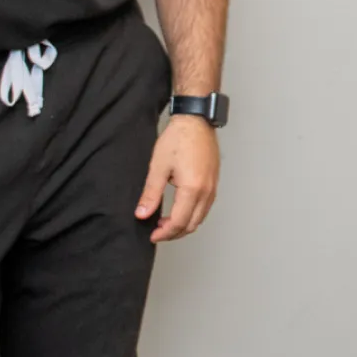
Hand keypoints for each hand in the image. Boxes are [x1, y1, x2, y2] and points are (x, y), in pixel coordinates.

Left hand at [135, 114, 219, 240]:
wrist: (196, 120)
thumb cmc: (178, 139)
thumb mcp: (158, 166)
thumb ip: (151, 193)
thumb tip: (142, 213)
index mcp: (192, 189)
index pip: (179, 222)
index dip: (164, 234)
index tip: (152, 235)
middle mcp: (206, 191)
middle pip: (192, 224)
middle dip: (174, 233)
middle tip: (157, 231)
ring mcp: (213, 187)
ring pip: (200, 218)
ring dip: (184, 224)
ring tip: (166, 222)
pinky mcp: (214, 182)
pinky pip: (205, 207)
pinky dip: (193, 215)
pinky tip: (180, 209)